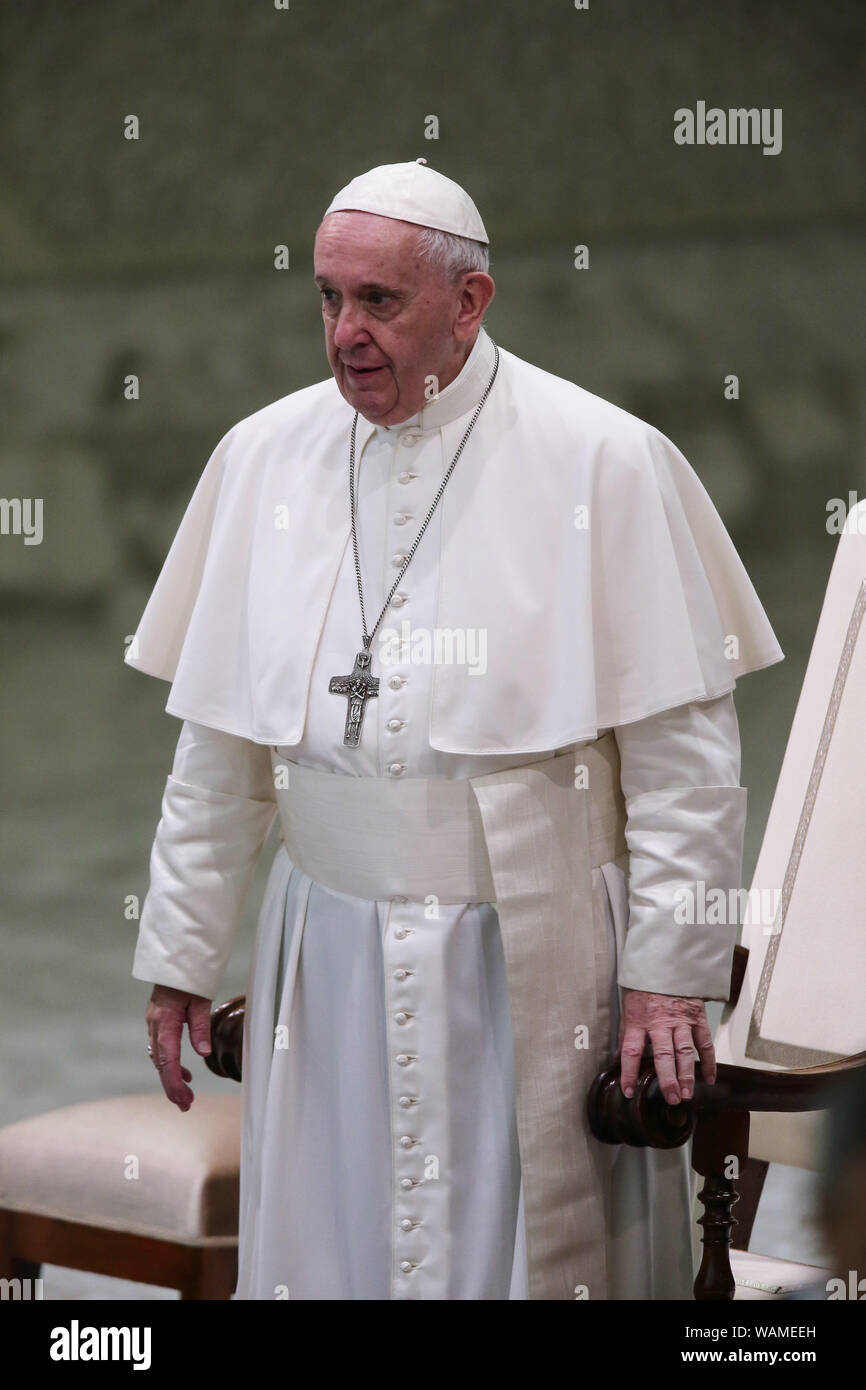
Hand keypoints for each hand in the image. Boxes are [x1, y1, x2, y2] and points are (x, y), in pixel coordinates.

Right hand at [145, 985, 212, 1110]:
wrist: (175, 959)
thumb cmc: (190, 977)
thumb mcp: (200, 1000)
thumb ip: (201, 1027)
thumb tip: (203, 1053)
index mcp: (165, 1021)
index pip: (167, 1059)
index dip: (174, 1082)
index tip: (184, 1099)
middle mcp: (155, 1025)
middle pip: (160, 1064)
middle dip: (172, 1087)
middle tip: (186, 1106)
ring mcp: (153, 1024)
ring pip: (159, 1058)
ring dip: (171, 1077)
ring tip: (186, 1095)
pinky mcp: (157, 1022)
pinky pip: (160, 1049)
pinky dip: (170, 1063)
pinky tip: (184, 1073)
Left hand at [617, 988, 715, 1105]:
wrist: (665, 962)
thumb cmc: (644, 987)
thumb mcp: (629, 1006)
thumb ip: (628, 1033)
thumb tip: (619, 1057)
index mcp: (638, 1020)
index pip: (631, 1051)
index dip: (628, 1073)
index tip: (628, 1091)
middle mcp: (660, 1023)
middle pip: (663, 1056)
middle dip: (667, 1080)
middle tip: (671, 1099)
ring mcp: (680, 1020)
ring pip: (685, 1052)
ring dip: (687, 1075)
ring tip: (687, 1094)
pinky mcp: (697, 1017)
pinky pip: (704, 1042)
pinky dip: (709, 1061)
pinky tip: (709, 1078)